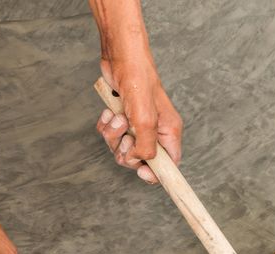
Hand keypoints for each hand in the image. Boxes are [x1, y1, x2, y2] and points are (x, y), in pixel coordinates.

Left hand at [96, 58, 182, 183]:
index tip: (141, 172)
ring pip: (121, 148)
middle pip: (139, 160)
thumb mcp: (145, 119)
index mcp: (168, 133)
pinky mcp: (121, 118)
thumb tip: (140, 161)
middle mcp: (154, 131)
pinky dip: (105, 126)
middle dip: (126, 151)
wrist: (120, 58)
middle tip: (125, 137)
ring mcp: (137, 125)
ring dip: (113, 136)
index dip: (154, 174)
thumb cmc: (138, 81)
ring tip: (117, 117)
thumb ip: (146, 146)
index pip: (168, 166)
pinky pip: (109, 136)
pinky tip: (108, 113)